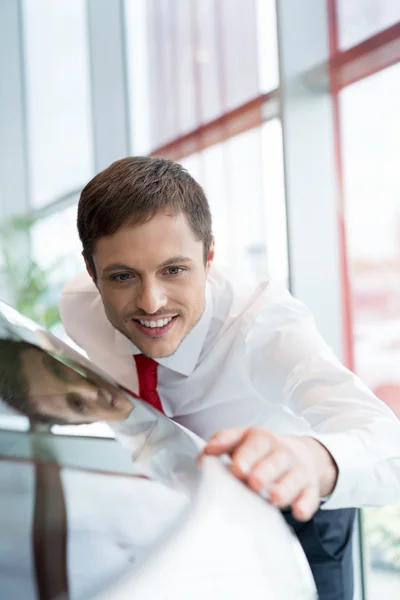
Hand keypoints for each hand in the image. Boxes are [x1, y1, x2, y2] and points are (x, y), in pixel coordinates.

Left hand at [202, 427, 337, 520]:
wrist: (299, 454)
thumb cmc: (262, 450)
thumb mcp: (242, 438)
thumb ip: (223, 442)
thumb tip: (204, 455)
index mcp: (263, 438)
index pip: (256, 443)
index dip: (246, 456)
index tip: (237, 469)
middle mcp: (283, 452)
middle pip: (276, 461)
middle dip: (265, 472)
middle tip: (253, 483)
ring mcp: (298, 470)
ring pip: (294, 479)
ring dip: (284, 489)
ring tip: (274, 499)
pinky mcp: (310, 488)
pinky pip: (310, 497)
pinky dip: (306, 505)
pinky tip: (298, 512)